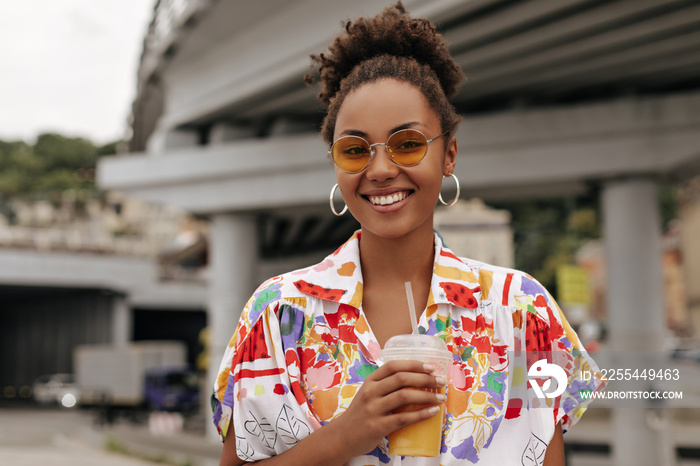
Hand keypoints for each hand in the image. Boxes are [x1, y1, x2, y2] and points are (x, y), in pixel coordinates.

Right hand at [328, 360, 445, 457]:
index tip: (431, 367)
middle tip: (441, 381)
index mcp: (370, 381)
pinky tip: (432, 412)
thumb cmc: (360, 414)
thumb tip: (417, 381)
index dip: (414, 364)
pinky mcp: (377, 426)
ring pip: (404, 396)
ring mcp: (373, 409)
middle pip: (401, 379)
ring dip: (426, 395)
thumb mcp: (368, 394)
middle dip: (425, 378)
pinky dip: (421, 414)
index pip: (393, 366)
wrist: (342, 437)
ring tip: (440, 397)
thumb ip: (386, 387)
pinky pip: (403, 418)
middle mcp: (370, 392)